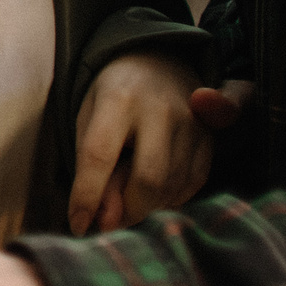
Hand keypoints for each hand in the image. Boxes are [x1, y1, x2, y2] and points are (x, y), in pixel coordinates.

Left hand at [67, 54, 231, 234]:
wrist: (159, 61)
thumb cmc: (112, 96)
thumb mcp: (89, 119)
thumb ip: (91, 168)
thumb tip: (103, 221)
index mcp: (118, 98)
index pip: (99, 156)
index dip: (87, 196)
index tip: (77, 224)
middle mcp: (160, 110)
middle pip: (147, 180)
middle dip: (126, 210)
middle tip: (109, 217)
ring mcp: (191, 123)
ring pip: (171, 188)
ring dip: (146, 207)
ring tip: (128, 196)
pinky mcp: (209, 138)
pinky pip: (191, 186)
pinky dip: (169, 199)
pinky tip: (153, 191)